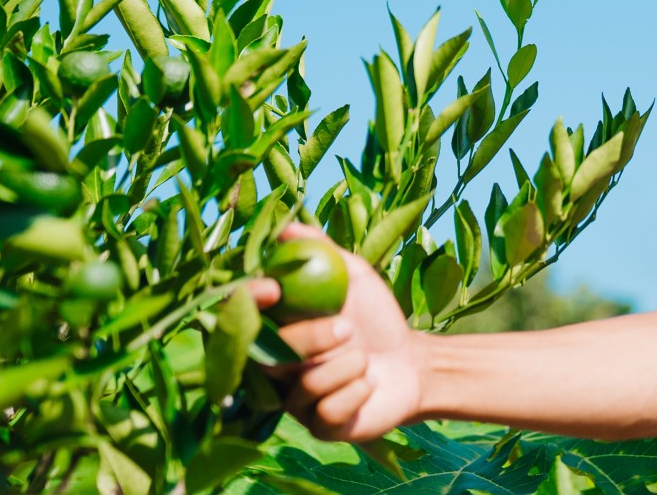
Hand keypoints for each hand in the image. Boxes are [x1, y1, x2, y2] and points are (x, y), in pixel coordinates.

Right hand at [245, 223, 425, 441]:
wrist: (412, 362)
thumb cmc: (376, 317)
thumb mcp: (354, 275)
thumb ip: (321, 251)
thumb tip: (287, 228)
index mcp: (278, 330)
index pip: (244, 318)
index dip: (248, 304)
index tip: (272, 289)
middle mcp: (276, 368)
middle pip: (269, 357)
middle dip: (309, 340)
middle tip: (346, 328)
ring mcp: (295, 401)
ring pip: (300, 387)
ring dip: (343, 367)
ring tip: (366, 358)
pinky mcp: (317, 427)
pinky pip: (324, 413)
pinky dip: (355, 392)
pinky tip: (369, 384)